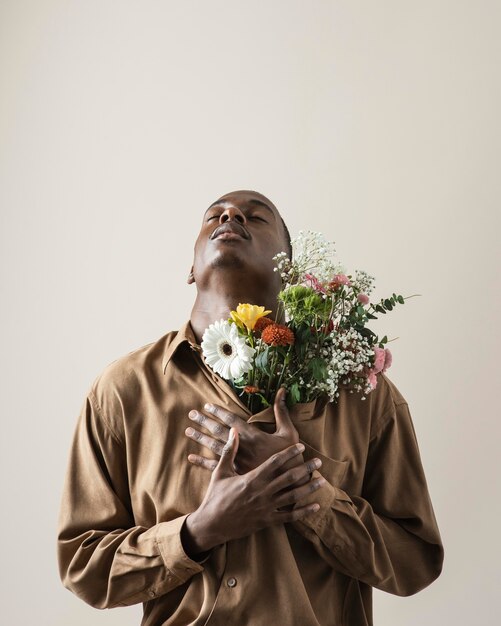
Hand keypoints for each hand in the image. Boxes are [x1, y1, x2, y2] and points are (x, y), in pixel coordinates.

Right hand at [181, 427, 324, 555]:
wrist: (212, 524)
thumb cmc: (215, 496)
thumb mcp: (220, 471)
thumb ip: (230, 451)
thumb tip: (234, 431)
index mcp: (252, 478)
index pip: (275, 462)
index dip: (289, 453)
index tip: (301, 446)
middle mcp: (262, 492)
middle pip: (289, 477)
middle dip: (305, 468)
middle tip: (318, 461)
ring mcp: (266, 507)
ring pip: (292, 496)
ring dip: (308, 488)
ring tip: (322, 481)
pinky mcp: (267, 521)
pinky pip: (289, 516)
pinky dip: (303, 512)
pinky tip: (314, 506)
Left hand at [185, 387, 303, 474]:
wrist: (291, 484)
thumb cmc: (292, 456)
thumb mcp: (289, 432)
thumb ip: (282, 411)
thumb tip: (282, 390)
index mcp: (254, 437)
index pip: (232, 421)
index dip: (219, 412)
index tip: (207, 406)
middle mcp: (243, 449)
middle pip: (219, 432)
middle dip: (205, 422)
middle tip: (192, 414)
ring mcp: (237, 463)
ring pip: (215, 449)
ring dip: (201, 439)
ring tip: (189, 430)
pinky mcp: (235, 475)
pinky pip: (216, 467)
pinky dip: (202, 462)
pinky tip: (191, 457)